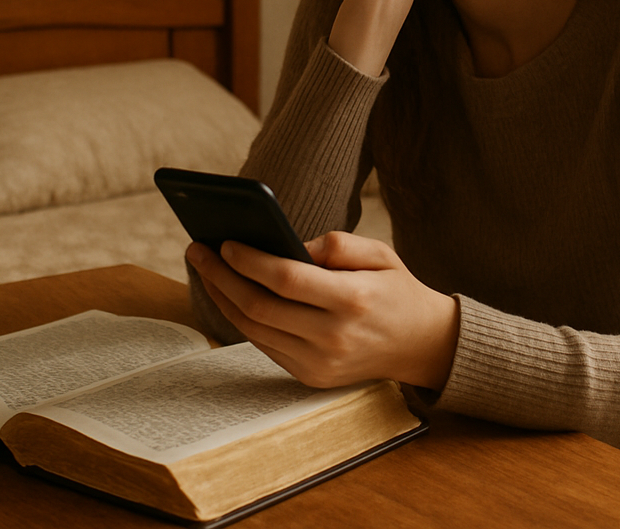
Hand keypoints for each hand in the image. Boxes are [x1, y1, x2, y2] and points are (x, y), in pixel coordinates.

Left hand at [187, 232, 458, 390]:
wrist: (421, 344)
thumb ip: (337, 244)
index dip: (250, 260)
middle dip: (222, 276)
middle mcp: (333, 336)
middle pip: (260, 307)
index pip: (287, 279)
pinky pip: (264, 345)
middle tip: (198, 250)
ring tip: (206, 269)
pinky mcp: (310, 376)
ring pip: (254, 329)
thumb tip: (288, 245)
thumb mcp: (380, 253)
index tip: (225, 242)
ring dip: (223, 298)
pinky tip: (228, 294)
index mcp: (353, 300)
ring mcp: (320, 362)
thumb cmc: (396, 290)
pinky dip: (241, 319)